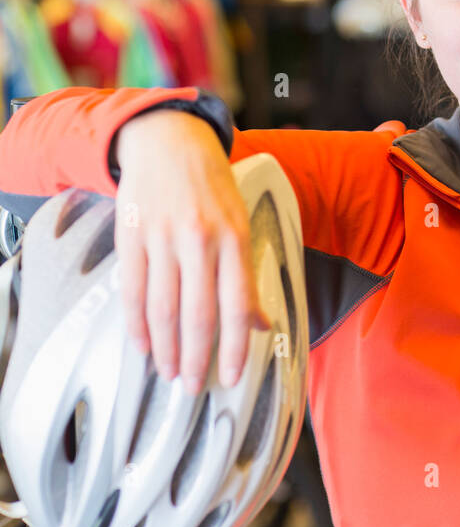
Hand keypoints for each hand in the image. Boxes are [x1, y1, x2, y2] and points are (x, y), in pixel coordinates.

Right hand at [114, 110, 268, 394]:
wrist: (167, 139)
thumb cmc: (210, 183)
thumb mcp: (240, 219)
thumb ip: (246, 273)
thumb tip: (260, 324)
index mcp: (233, 237)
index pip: (236, 306)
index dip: (234, 348)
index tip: (230, 377)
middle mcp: (199, 240)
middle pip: (196, 314)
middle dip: (196, 358)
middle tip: (193, 387)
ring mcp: (162, 238)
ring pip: (163, 308)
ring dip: (165, 349)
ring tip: (168, 372)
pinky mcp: (132, 236)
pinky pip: (134, 291)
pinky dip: (136, 324)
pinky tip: (141, 345)